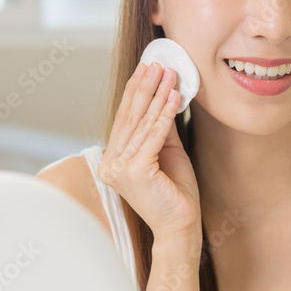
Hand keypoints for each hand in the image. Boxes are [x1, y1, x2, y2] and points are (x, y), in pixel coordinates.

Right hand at [98, 61, 201, 244]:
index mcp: (112, 161)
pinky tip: (174, 96)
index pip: (125, 120)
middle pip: (130, 117)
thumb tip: (164, 95)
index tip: (147, 69)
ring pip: (142, 123)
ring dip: (157, 94)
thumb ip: (160, 128)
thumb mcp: (167, 152)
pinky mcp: (134, 172)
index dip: (136, 92)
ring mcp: (119, 169)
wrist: (181, 227)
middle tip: (156, 63)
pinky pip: (153, 136)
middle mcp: (110, 165)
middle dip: (145, 87)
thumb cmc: (175, 194)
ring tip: (168, 73)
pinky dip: (165, 113)